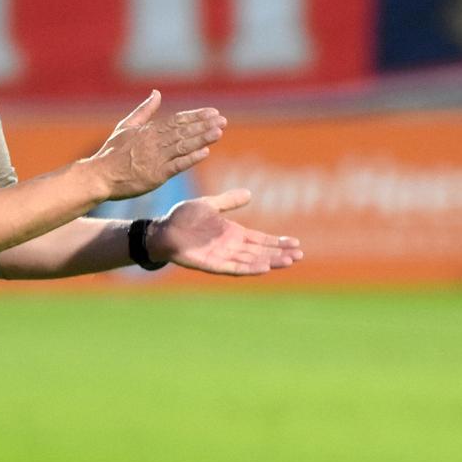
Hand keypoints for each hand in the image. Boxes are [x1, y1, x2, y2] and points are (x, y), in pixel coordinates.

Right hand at [91, 91, 225, 200]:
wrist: (99, 175)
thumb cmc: (111, 152)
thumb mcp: (126, 126)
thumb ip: (144, 110)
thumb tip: (157, 93)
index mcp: (149, 130)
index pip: (177, 120)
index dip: (196, 116)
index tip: (213, 112)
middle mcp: (154, 142)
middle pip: (184, 131)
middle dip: (204, 125)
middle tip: (223, 120)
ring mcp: (156, 159)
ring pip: (183, 146)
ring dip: (202, 138)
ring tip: (219, 132)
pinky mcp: (155, 176)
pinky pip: (176, 165)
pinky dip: (191, 159)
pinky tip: (205, 153)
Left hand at [151, 189, 301, 275]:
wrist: (162, 229)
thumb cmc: (182, 218)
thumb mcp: (210, 204)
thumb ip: (229, 201)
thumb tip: (249, 194)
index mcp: (232, 234)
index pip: (261, 239)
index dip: (277, 242)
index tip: (296, 243)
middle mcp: (230, 247)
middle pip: (261, 252)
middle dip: (279, 253)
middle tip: (299, 255)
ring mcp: (222, 257)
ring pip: (251, 261)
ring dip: (269, 262)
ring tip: (288, 261)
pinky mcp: (211, 264)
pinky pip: (234, 268)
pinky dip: (249, 268)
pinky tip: (264, 267)